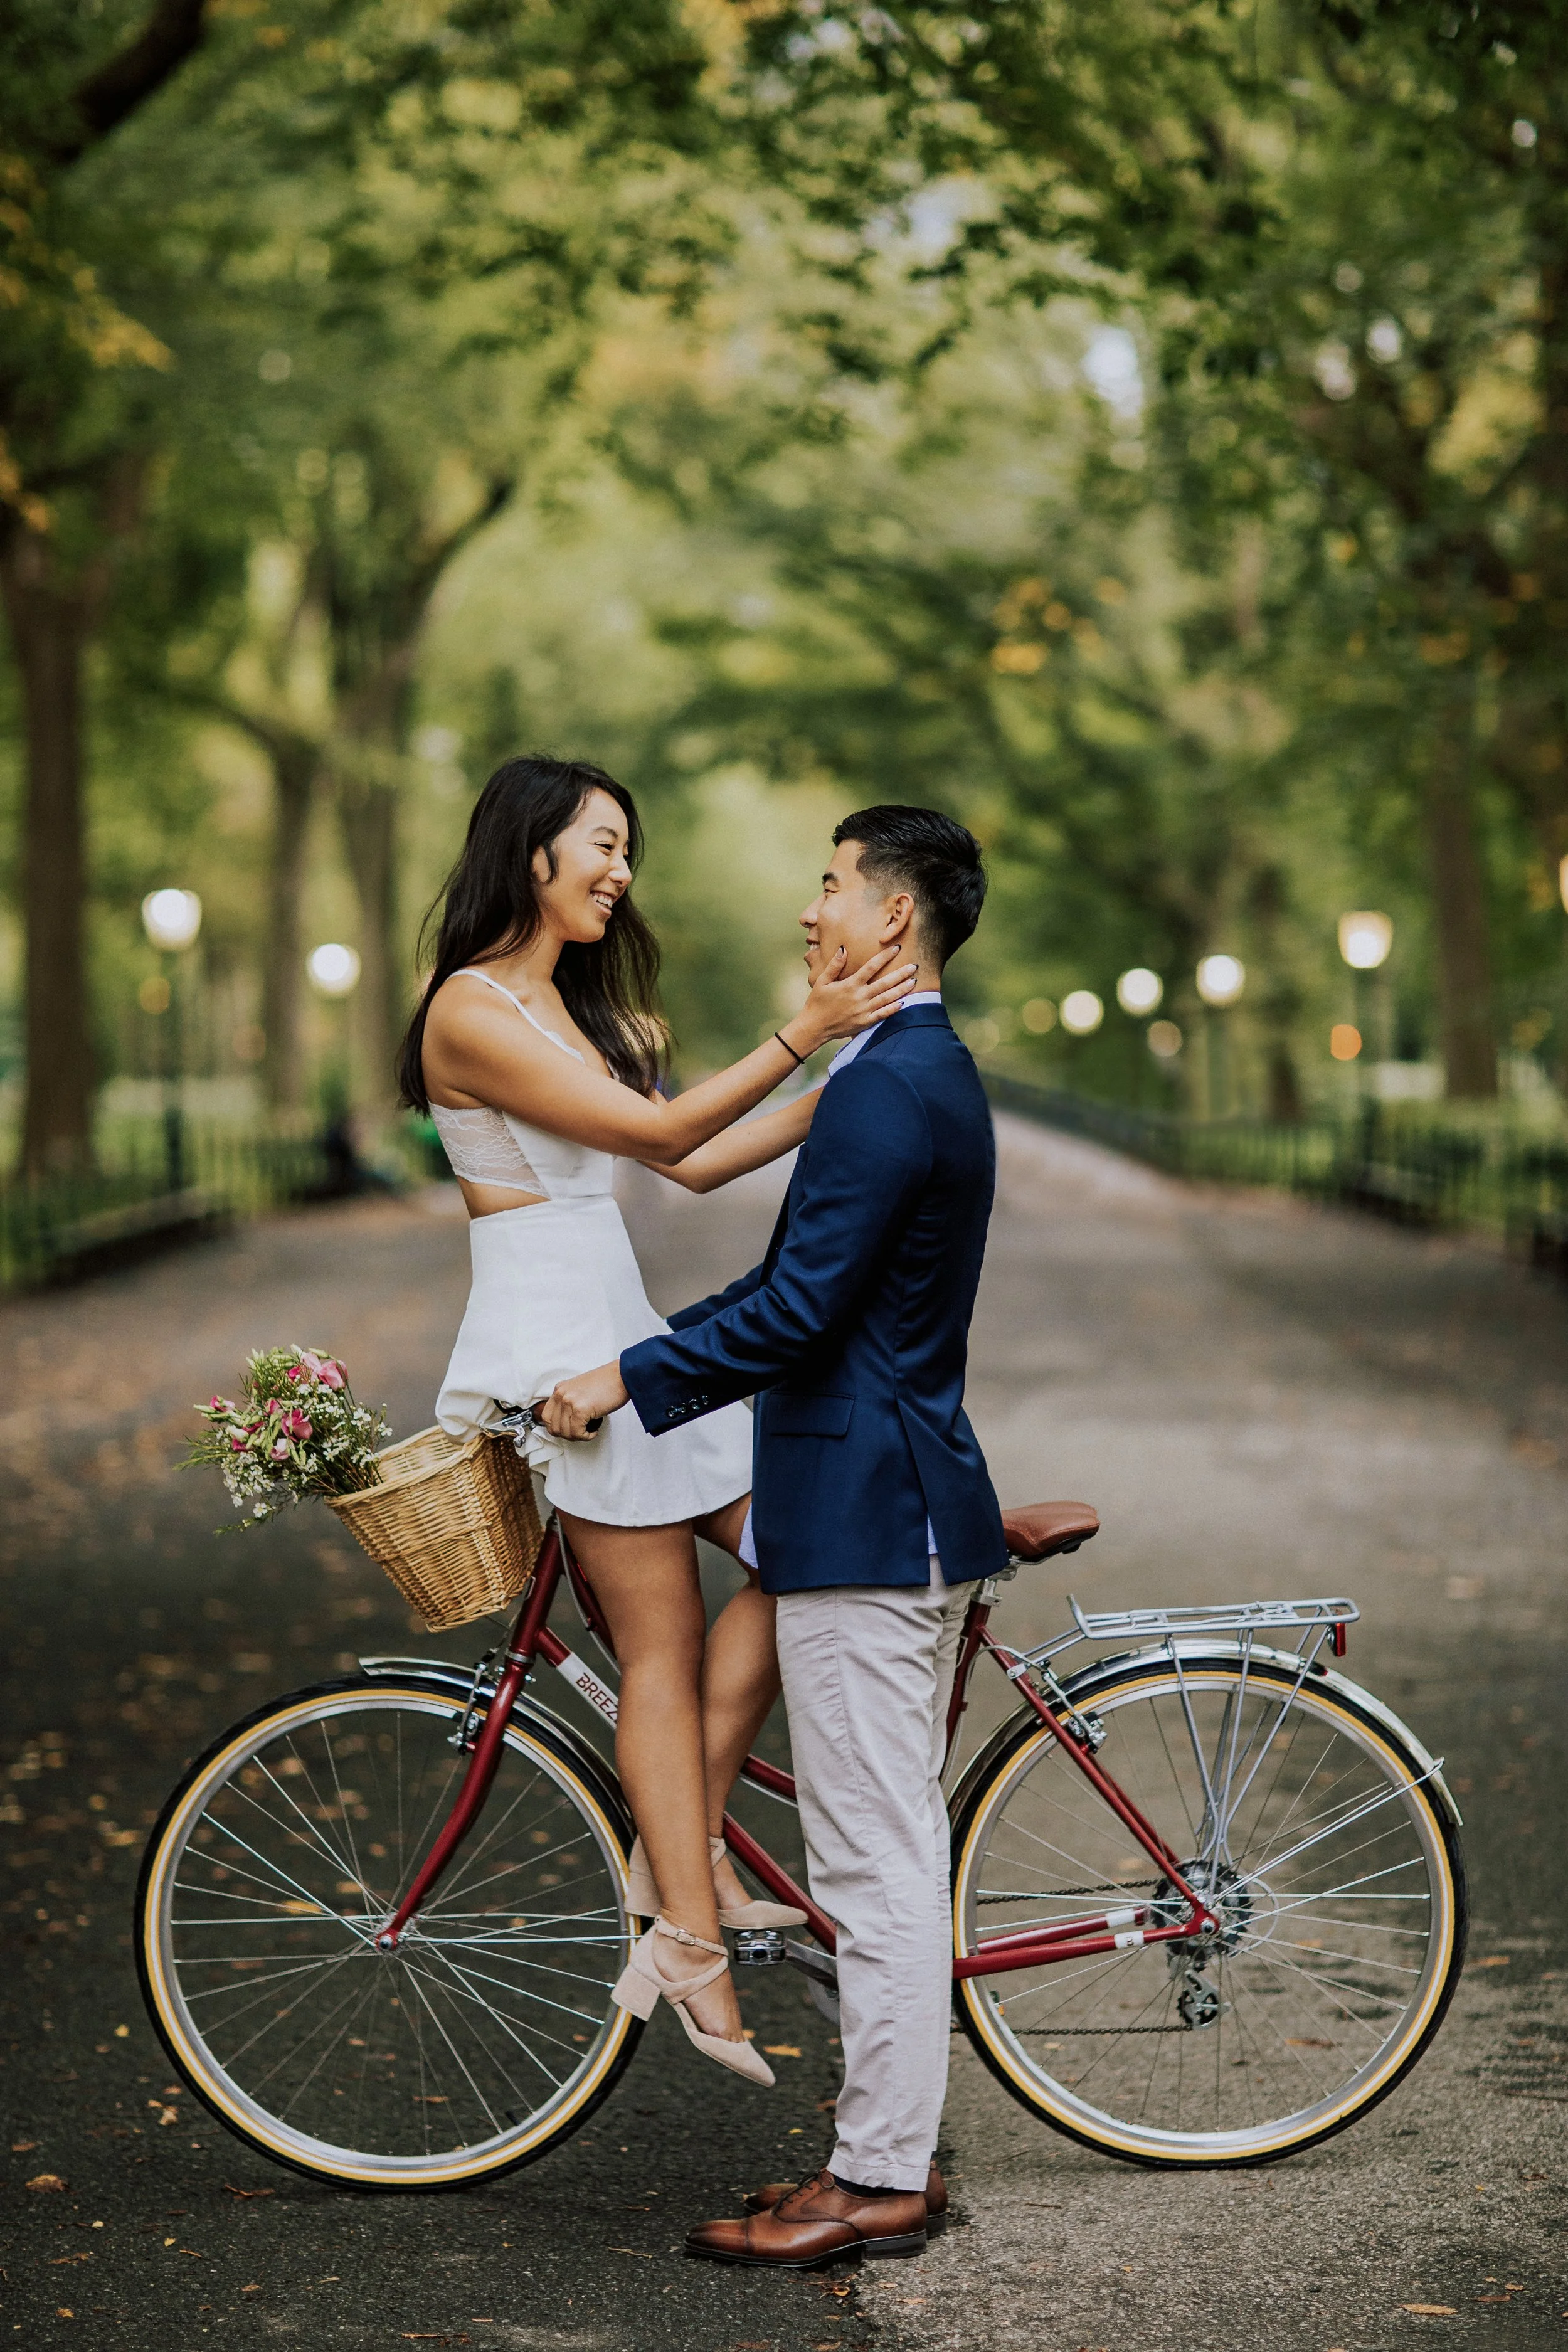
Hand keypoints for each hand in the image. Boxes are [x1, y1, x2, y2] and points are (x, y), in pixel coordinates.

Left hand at [540, 1361, 628, 1440]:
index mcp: (560, 1389)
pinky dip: (587, 1436)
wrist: (623, 1375)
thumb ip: (570, 1403)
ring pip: (565, 1432)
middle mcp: (561, 1394)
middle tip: (582, 1432)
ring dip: (579, 1436)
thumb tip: (566, 1423)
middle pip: (554, 1428)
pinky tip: (594, 1430)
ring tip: (590, 1429)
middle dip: (569, 1435)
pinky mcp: (580, 1409)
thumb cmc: (608, 1383)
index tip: (570, 1430)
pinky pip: (577, 1433)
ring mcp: (569, 1401)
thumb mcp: (581, 1391)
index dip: (558, 1428)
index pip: (546, 1417)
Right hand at [787, 943, 919, 1054]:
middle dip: (900, 973)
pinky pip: (882, 1015)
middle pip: (884, 983)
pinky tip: (904, 1003)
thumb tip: (844, 948)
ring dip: (901, 990)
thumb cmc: (817, 1002)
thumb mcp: (822, 981)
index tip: (896, 948)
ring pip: (887, 998)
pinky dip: (893, 1009)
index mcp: (850, 984)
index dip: (884, 957)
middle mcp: (859, 997)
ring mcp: (863, 1011)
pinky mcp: (864, 1022)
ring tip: (913, 981)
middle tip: (914, 966)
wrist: (814, 1027)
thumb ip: (835, 965)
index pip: (871, 967)